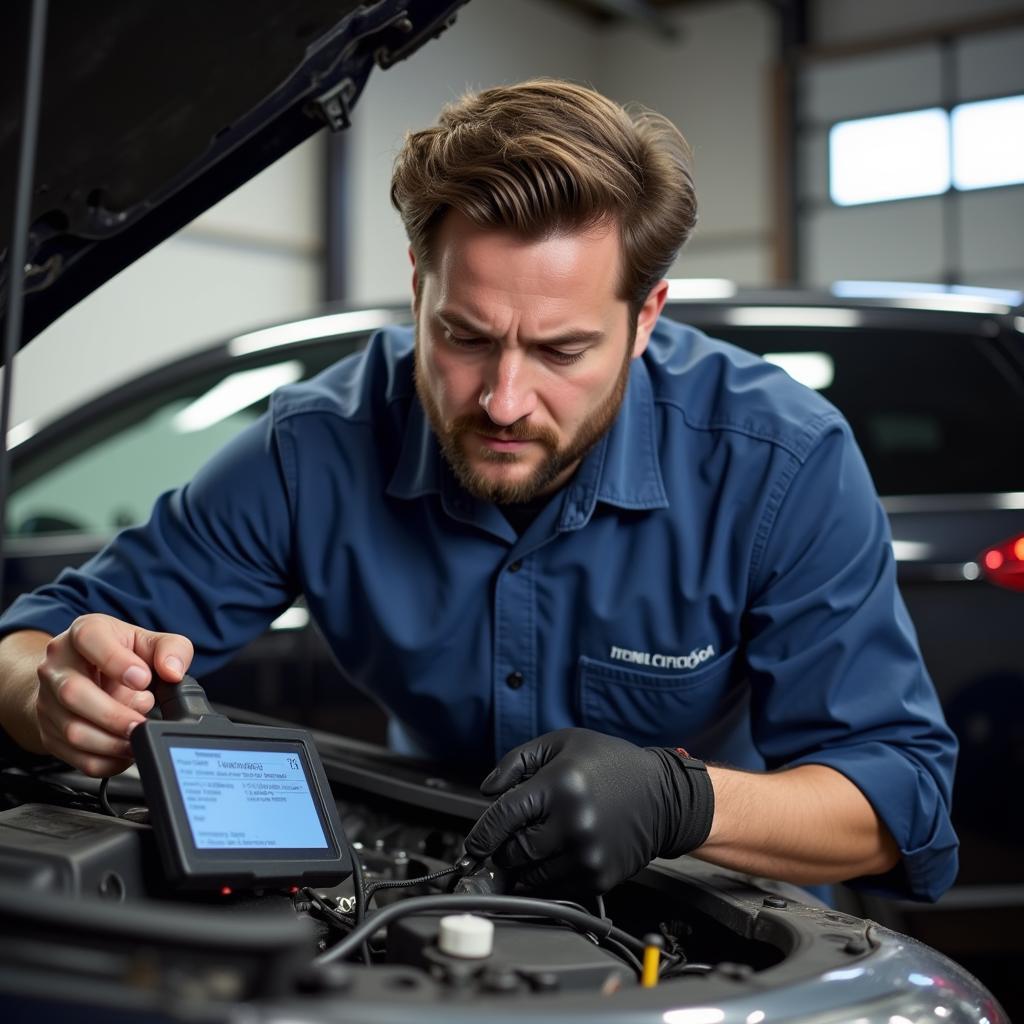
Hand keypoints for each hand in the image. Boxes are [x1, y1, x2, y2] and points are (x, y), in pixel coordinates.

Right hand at [34, 613, 193, 776]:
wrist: (80, 673)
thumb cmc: (118, 655)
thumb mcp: (149, 642)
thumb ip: (171, 649)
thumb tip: (173, 671)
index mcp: (83, 633)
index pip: (90, 639)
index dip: (117, 661)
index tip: (143, 679)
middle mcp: (57, 664)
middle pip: (73, 693)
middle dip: (113, 715)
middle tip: (141, 722)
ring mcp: (48, 700)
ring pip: (72, 729)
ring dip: (110, 742)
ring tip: (137, 737)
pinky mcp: (49, 731)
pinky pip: (73, 756)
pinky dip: (104, 761)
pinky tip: (124, 752)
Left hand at [463, 728, 714, 892]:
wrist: (663, 795)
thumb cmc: (610, 763)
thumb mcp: (562, 743)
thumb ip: (517, 761)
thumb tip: (487, 791)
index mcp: (560, 785)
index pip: (503, 817)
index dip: (481, 834)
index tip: (473, 845)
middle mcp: (573, 822)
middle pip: (513, 852)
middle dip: (502, 849)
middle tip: (507, 841)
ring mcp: (587, 853)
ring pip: (530, 875)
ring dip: (522, 866)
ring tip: (533, 847)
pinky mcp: (599, 877)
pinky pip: (555, 889)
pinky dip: (546, 878)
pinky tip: (555, 857)